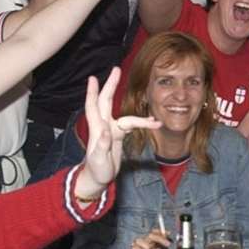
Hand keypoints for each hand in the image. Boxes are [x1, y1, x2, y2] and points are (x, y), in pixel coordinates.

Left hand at [76, 71, 160, 198]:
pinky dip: (142, 124)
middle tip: (116, 69)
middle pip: (106, 101)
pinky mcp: (118, 135)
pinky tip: (153, 124)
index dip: (93, 92)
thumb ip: (102, 147)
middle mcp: (103, 126)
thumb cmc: (97, 170)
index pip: (93, 106)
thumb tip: (107, 134)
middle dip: (111, 85)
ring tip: (155, 122)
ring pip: (126, 117)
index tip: (93, 78)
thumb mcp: (98, 160)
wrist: (98, 179)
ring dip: (140, 118)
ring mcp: (111, 129)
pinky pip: (131, 125)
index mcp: (97, 130)